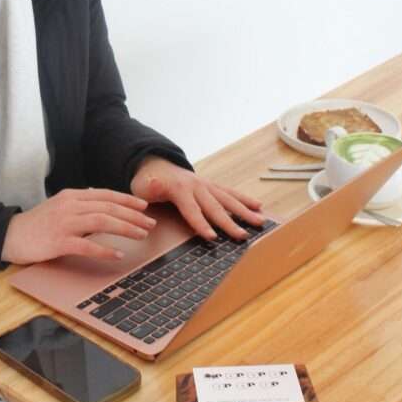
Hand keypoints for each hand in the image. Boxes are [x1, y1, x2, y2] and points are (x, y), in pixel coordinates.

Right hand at [1, 188, 156, 264]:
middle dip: (133, 215)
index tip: (144, 207)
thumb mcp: (59, 207)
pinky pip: (87, 244)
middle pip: (108, 207)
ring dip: (125, 227)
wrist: (9, 235)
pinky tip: (118, 254)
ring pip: (102, 221)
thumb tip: (103, 205)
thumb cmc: (37, 224)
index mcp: (72, 196)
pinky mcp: (59, 241)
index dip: (127, 200)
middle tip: (150, 224)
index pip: (106, 195)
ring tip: (141, 235)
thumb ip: (80, 205)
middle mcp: (70, 205)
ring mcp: (64, 223)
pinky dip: (105, 249)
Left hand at [130, 157, 264, 240]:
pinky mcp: (212, 186)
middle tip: (242, 235)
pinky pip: (230, 193)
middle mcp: (196, 186)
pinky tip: (258, 207)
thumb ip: (149, 186)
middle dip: (229, 222)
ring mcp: (206, 185)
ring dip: (244, 211)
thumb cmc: (146, 181)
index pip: (191, 210)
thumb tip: (153, 183)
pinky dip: (244, 199)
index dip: (201, 223)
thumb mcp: (141, 185)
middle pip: (215, 207)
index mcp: (179, 189)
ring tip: (260, 221)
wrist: (155, 164)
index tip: (212, 237)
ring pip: (228, 199)